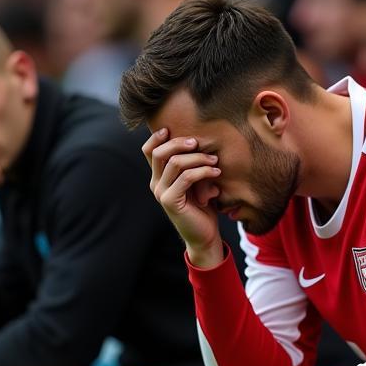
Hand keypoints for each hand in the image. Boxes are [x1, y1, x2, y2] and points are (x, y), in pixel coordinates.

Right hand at [142, 129, 223, 266]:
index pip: (149, 151)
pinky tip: (216, 171)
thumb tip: (198, 140)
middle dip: (180, 142)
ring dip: (197, 157)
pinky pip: (186, 177)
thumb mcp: (196, 182)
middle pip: (160, 153)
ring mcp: (161, 193)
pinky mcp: (171, 201)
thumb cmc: (203, 207)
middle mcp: (156, 184)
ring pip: (175, 162)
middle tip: (199, 142)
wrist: (204, 236)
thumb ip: (191, 165)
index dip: (157, 137)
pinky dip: (203, 171)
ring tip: (215, 160)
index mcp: (159, 177)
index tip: (172, 129)